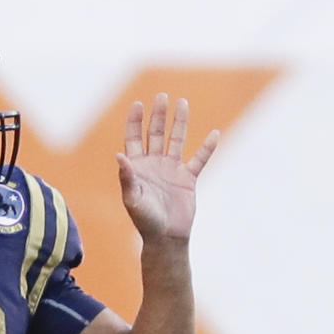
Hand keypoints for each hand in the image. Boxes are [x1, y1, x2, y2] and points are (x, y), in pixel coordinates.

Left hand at [116, 93, 218, 243]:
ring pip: (176, 140)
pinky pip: (199, 159)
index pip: (134, 138)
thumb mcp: (133, 198)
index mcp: (137, 167)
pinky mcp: (188, 179)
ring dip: (179, 123)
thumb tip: (119, 155)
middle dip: (158, 115)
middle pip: (155, 134)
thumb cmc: (145, 220)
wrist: (165, 237)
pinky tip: (214, 133)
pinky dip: (207, 147)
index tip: (138, 104)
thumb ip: (127, 177)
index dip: (135, 121)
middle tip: (162, 96)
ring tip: (182, 102)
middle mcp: (154, 165)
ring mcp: (171, 170)